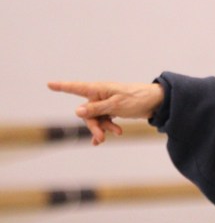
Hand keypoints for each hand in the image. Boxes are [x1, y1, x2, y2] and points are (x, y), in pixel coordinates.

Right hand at [47, 81, 163, 145]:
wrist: (157, 102)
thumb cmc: (137, 99)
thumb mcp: (116, 105)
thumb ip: (97, 108)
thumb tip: (77, 111)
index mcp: (99, 89)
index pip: (76, 88)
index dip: (62, 87)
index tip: (49, 84)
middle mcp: (100, 95)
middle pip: (87, 112)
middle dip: (94, 126)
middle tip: (101, 138)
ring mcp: (107, 103)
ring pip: (97, 119)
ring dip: (103, 128)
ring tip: (116, 133)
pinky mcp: (113, 109)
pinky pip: (104, 120)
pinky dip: (107, 128)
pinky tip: (110, 137)